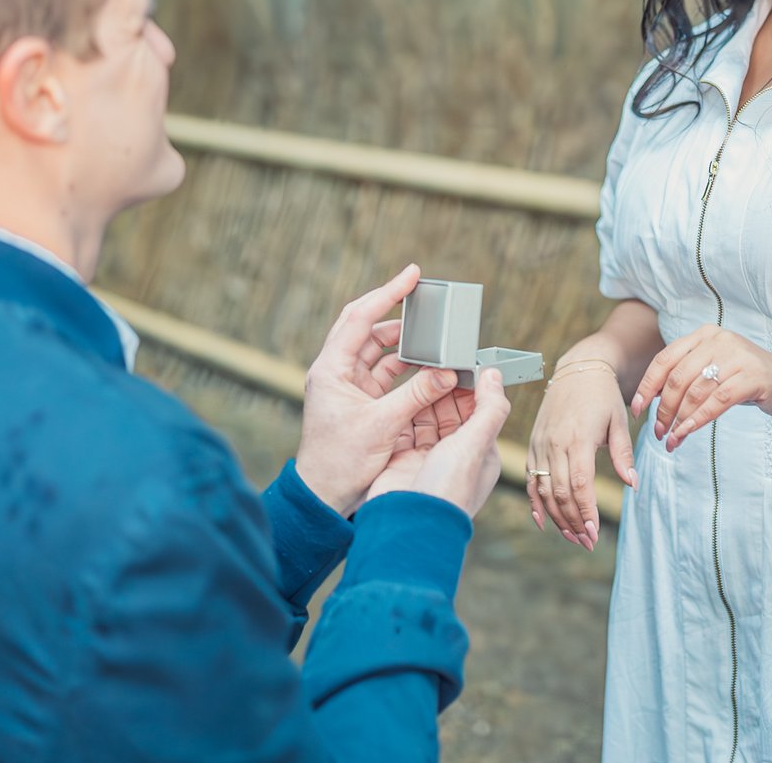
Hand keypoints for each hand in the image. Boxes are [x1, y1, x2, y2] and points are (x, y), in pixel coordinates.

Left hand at [296, 264, 467, 516]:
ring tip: (432, 333)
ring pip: (378, 350)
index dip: (387, 293)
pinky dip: (406, 366)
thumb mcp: (383, 426)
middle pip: (366, 326)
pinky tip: (427, 364)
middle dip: (395, 309)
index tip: (411, 274)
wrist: (323, 496)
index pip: (359, 318)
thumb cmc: (340, 462)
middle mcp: (336, 371)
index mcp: (331, 369)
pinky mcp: (358, 400)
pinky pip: (385, 373)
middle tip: (422, 292)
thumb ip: (416, 395)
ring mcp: (347, 385)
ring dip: (405, 342)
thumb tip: (448, 371)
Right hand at [368, 367, 511, 517]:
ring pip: (425, 417)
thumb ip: (489, 409)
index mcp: (479, 453)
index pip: (478, 410)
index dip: (470, 386)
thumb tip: (495, 374)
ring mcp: (427, 457)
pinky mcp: (402, 459)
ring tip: (416, 374)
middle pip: (449, 411)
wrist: (407, 523)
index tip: (459, 363)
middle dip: (443, 389)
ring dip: (422, 398)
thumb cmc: (447, 492)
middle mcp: (454, 455)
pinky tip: (399, 396)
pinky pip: (403, 428)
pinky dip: (402, 413)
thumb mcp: (475, 445)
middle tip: (434, 364)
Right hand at [526, 359, 635, 551]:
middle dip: (573, 521)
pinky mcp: (533, 444)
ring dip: (557, 517)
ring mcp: (540, 444)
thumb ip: (622, 453)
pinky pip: (530, 479)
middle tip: (587, 542)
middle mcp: (554, 443)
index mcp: (577, 438)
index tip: (594, 532)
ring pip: (543, 490)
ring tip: (573, 537)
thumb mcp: (618, 420)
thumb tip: (632, 484)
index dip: (585, 511)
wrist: (577, 368)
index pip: (578, 483)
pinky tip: (544, 522)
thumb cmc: (602, 394)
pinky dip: (535, 502)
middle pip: (559, 492)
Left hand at [630, 325, 771, 451]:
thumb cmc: (750, 381)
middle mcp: (719, 339)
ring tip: (671, 439)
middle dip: (663, 408)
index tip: (636, 409)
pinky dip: (697, 420)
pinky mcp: (753, 377)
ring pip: (695, 391)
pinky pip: (716, 401)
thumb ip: (689, 376)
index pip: (665, 359)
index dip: (647, 386)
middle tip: (657, 432)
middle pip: (677, 377)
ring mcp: (738, 357)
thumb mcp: (716, 370)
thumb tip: (653, 398)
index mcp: (705, 335)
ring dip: (678, 419)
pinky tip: (687, 433)